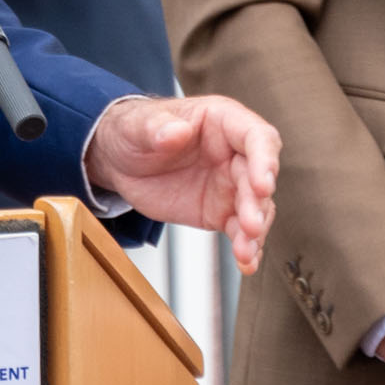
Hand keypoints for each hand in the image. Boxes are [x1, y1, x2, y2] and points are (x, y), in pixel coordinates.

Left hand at [79, 93, 278, 271]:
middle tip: (250, 226)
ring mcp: (229, 184)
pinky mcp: (220, 212)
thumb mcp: (139, 125)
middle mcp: (233, 153)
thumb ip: (157, 128)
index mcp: (221, 121)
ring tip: (245, 251)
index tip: (262, 185)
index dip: (264, 160)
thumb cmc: (136, 131)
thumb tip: (176, 132)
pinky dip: (246, 248)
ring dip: (255, 231)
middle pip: (259, 177)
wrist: (120, 161)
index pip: (256, 136)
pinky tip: (246, 263)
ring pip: (256, 207)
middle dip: (258, 203)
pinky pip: (240, 231)